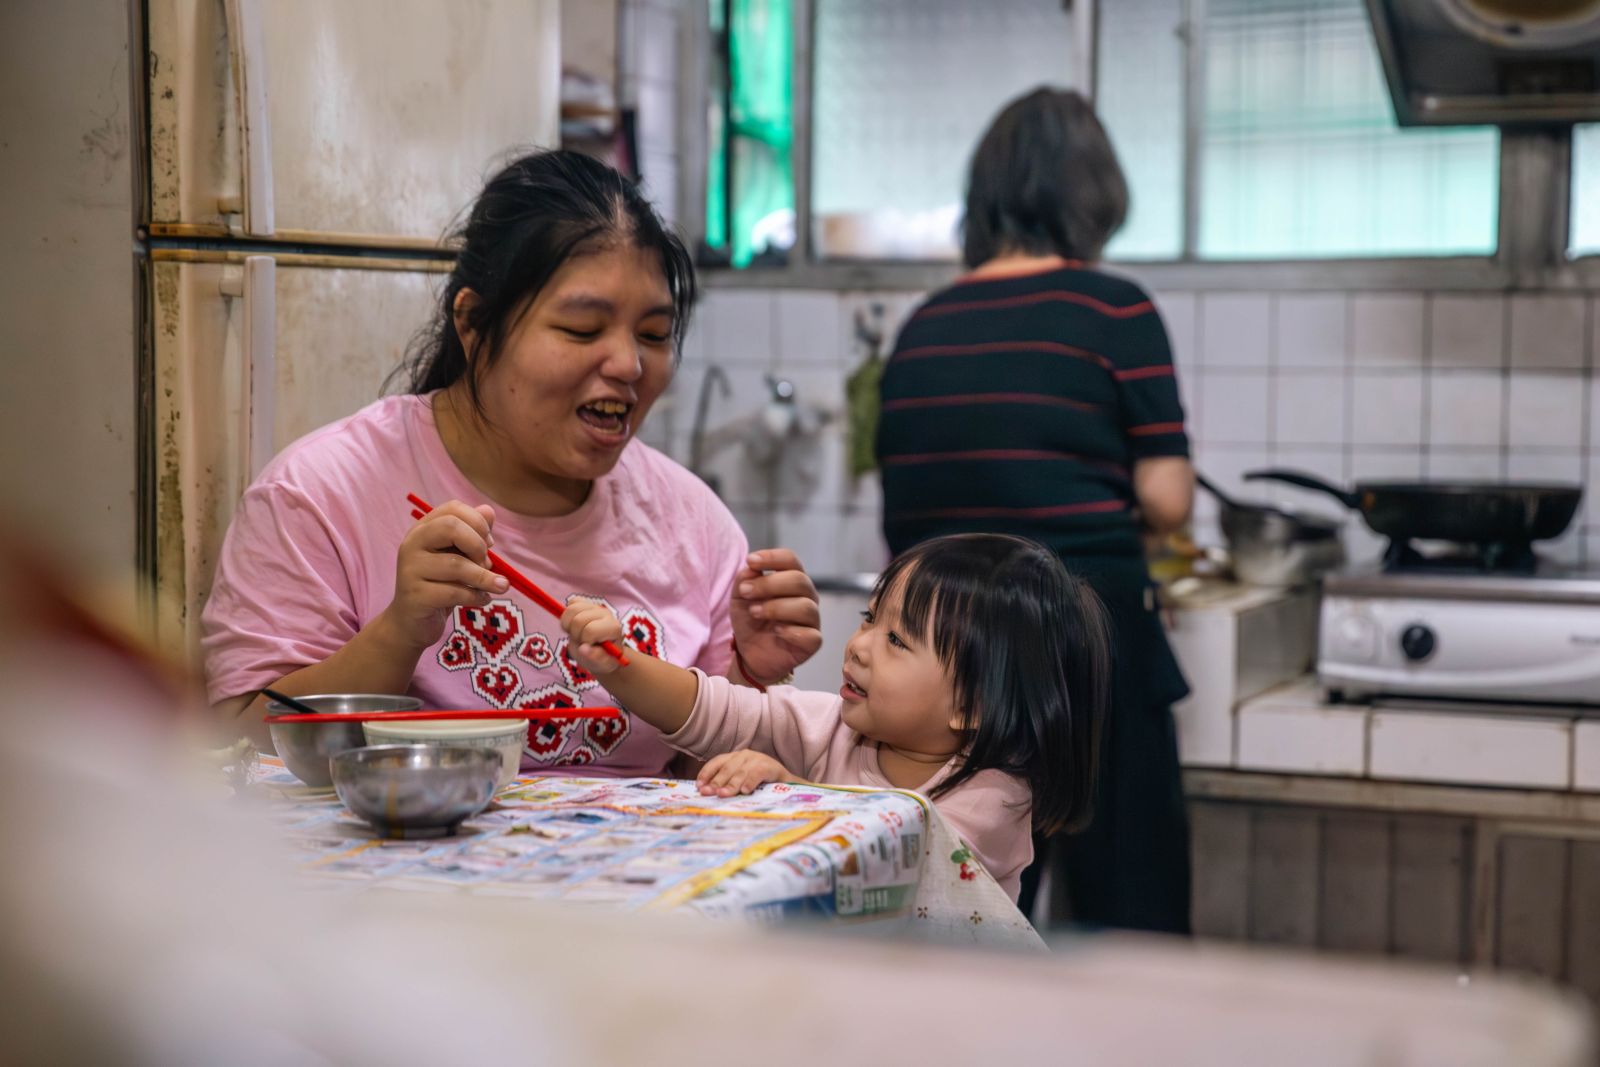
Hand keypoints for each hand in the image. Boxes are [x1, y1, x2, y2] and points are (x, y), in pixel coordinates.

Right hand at [379, 500, 506, 651]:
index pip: (452, 508)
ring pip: (456, 565)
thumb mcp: (458, 556)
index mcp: (423, 529)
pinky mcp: (415, 596)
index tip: (489, 543)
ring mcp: (410, 569)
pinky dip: (476, 597)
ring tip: (498, 586)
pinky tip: (482, 600)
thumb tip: (489, 510)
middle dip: (478, 545)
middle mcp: (412, 543)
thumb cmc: (439, 585)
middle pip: (451, 527)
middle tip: (488, 563)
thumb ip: (473, 534)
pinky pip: (454, 592)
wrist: (411, 622)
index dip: (478, 522)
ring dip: (485, 577)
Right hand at [560, 600, 626, 676]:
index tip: (589, 647)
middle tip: (582, 642)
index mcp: (613, 628)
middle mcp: (605, 614)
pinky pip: (571, 602)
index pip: (590, 630)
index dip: (584, 641)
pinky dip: (567, 615)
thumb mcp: (603, 665)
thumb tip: (583, 649)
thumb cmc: (604, 659)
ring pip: (572, 609)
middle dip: (575, 634)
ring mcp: (596, 607)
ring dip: (569, 625)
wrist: (603, 653)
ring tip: (577, 634)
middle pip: (578, 620)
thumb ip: (595, 658)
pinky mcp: (587, 603)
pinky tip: (573, 626)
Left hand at [697, 749, 794, 796]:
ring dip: (731, 784)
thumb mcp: (741, 782)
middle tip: (709, 793)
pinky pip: (757, 773)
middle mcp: (744, 755)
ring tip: (723, 795)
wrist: (788, 784)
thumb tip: (707, 794)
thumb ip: (727, 784)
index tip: (699, 787)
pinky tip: (745, 791)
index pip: (716, 763)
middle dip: (716, 782)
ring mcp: (757, 759)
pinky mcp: (770, 766)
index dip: (706, 774)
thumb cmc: (760, 785)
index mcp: (734, 758)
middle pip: (726, 768)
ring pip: (740, 772)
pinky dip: (750, 782)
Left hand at [729, 548, 821, 685]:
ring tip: (754, 613)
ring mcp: (812, 620)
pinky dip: (791, 631)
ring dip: (776, 608)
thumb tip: (752, 567)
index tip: (750, 560)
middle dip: (769, 584)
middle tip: (746, 592)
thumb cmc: (751, 620)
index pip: (791, 560)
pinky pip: (811, 634)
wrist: (751, 652)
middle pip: (799, 580)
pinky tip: (776, 631)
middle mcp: (807, 596)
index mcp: (792, 580)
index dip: (772, 557)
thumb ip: (744, 579)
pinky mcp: (813, 642)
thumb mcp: (740, 597)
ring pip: (806, 607)